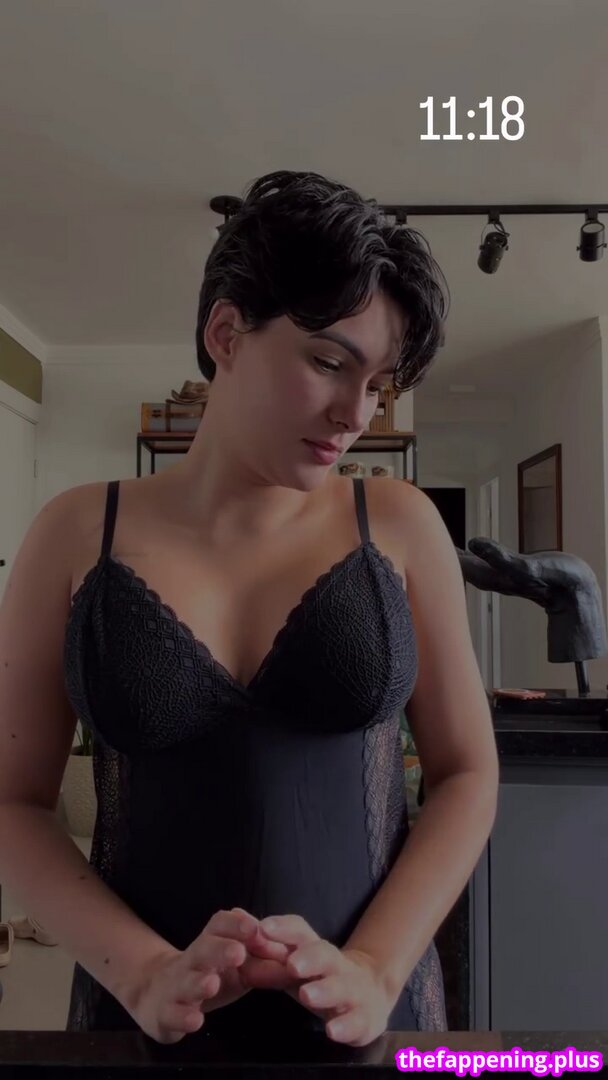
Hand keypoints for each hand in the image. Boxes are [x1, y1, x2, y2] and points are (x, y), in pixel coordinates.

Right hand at [129, 907, 288, 1044]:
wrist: (158, 994)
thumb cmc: (209, 976)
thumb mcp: (236, 967)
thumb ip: (262, 962)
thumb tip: (293, 959)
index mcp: (210, 944)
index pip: (219, 925)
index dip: (235, 925)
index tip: (255, 928)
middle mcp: (191, 961)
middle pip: (202, 950)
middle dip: (219, 950)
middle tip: (238, 953)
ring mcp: (175, 987)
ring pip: (185, 982)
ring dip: (198, 982)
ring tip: (212, 983)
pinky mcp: (165, 1014)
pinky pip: (172, 1015)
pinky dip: (183, 1018)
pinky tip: (196, 1020)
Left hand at [258, 913, 394, 1045]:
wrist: (370, 993)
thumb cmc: (320, 977)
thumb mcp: (294, 966)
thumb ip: (266, 956)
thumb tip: (234, 935)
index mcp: (314, 949)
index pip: (300, 932)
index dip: (283, 928)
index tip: (263, 927)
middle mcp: (336, 964)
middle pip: (324, 954)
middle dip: (309, 957)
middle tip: (291, 964)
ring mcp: (352, 990)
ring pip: (340, 986)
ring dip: (325, 989)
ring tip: (307, 994)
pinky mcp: (363, 1017)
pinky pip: (356, 1021)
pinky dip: (345, 1025)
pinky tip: (333, 1030)